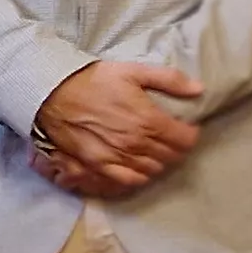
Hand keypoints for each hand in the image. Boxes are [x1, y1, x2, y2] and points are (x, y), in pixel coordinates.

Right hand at [34, 60, 203, 191]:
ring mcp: (116, 158)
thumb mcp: (132, 71)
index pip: (185, 140)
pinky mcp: (98, 166)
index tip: (184, 128)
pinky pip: (128, 181)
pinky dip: (138, 177)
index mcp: (148, 120)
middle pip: (171, 157)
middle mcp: (135, 144)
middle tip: (169, 138)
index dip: (189, 134)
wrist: (52, 94)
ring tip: (153, 151)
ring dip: (158, 162)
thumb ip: (169, 80)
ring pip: (152, 171)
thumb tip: (199, 90)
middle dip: (175, 148)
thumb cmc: (92, 81)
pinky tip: (136, 167)